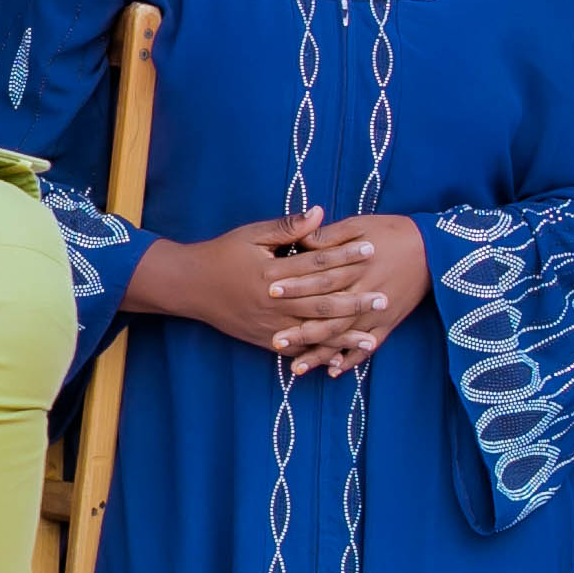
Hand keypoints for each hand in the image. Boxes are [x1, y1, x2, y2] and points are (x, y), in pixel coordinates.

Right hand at [126, 212, 376, 359]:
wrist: (190, 286)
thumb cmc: (222, 255)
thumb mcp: (251, 235)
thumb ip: (287, 227)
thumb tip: (320, 213)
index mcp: (271, 273)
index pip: (316, 263)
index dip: (345, 255)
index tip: (371, 248)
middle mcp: (272, 302)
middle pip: (321, 302)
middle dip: (355, 302)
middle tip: (383, 298)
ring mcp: (269, 325)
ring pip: (313, 332)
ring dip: (344, 337)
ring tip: (372, 340)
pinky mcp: (264, 340)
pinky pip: (296, 350)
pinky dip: (318, 355)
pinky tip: (339, 359)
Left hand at [277, 213, 426, 375]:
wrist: (434, 249)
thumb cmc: (391, 232)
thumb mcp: (359, 225)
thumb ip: (329, 236)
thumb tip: (302, 241)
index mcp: (356, 266)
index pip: (320, 278)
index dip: (296, 285)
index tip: (270, 291)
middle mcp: (365, 293)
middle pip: (329, 314)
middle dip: (302, 330)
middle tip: (275, 341)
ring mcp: (378, 312)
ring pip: (345, 337)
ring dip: (321, 353)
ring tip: (296, 369)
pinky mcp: (389, 324)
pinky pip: (369, 346)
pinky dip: (352, 359)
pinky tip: (333, 371)